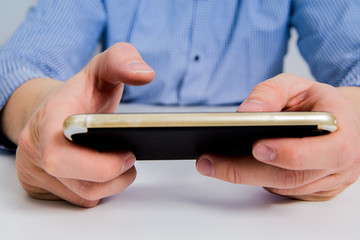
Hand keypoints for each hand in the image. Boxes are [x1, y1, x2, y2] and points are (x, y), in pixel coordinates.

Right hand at [12, 43, 154, 206]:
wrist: (52, 109)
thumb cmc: (79, 94)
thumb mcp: (101, 68)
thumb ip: (122, 61)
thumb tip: (145, 74)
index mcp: (47, 120)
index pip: (61, 154)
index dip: (99, 164)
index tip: (129, 153)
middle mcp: (33, 149)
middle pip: (78, 183)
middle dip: (113, 177)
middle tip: (131, 159)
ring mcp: (35, 171)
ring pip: (82, 195)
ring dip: (111, 185)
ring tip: (122, 163)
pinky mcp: (41, 186)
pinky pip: (77, 199)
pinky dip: (98, 189)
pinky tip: (105, 172)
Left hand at [196, 73, 359, 200]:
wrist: (340, 119)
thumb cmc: (319, 101)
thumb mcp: (297, 85)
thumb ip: (271, 92)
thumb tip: (246, 112)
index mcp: (343, 134)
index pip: (321, 152)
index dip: (288, 153)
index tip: (256, 147)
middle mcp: (340, 164)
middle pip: (291, 177)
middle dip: (245, 171)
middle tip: (209, 162)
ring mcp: (328, 182)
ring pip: (282, 187)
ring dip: (244, 177)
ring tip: (210, 163)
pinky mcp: (314, 191)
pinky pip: (282, 191)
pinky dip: (257, 179)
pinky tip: (233, 167)